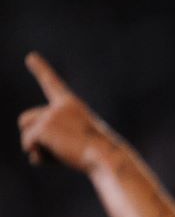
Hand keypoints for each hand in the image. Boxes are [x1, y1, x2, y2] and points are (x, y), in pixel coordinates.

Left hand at [17, 52, 113, 171]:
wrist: (108, 159)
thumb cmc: (101, 156)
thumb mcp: (82, 143)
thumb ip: (58, 142)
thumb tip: (33, 155)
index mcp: (73, 106)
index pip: (53, 85)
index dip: (41, 70)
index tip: (30, 57)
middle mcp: (59, 106)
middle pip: (27, 119)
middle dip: (34, 136)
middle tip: (59, 150)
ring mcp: (51, 116)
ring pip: (25, 131)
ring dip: (36, 147)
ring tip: (62, 155)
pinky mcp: (44, 128)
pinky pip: (28, 143)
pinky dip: (38, 156)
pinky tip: (59, 158)